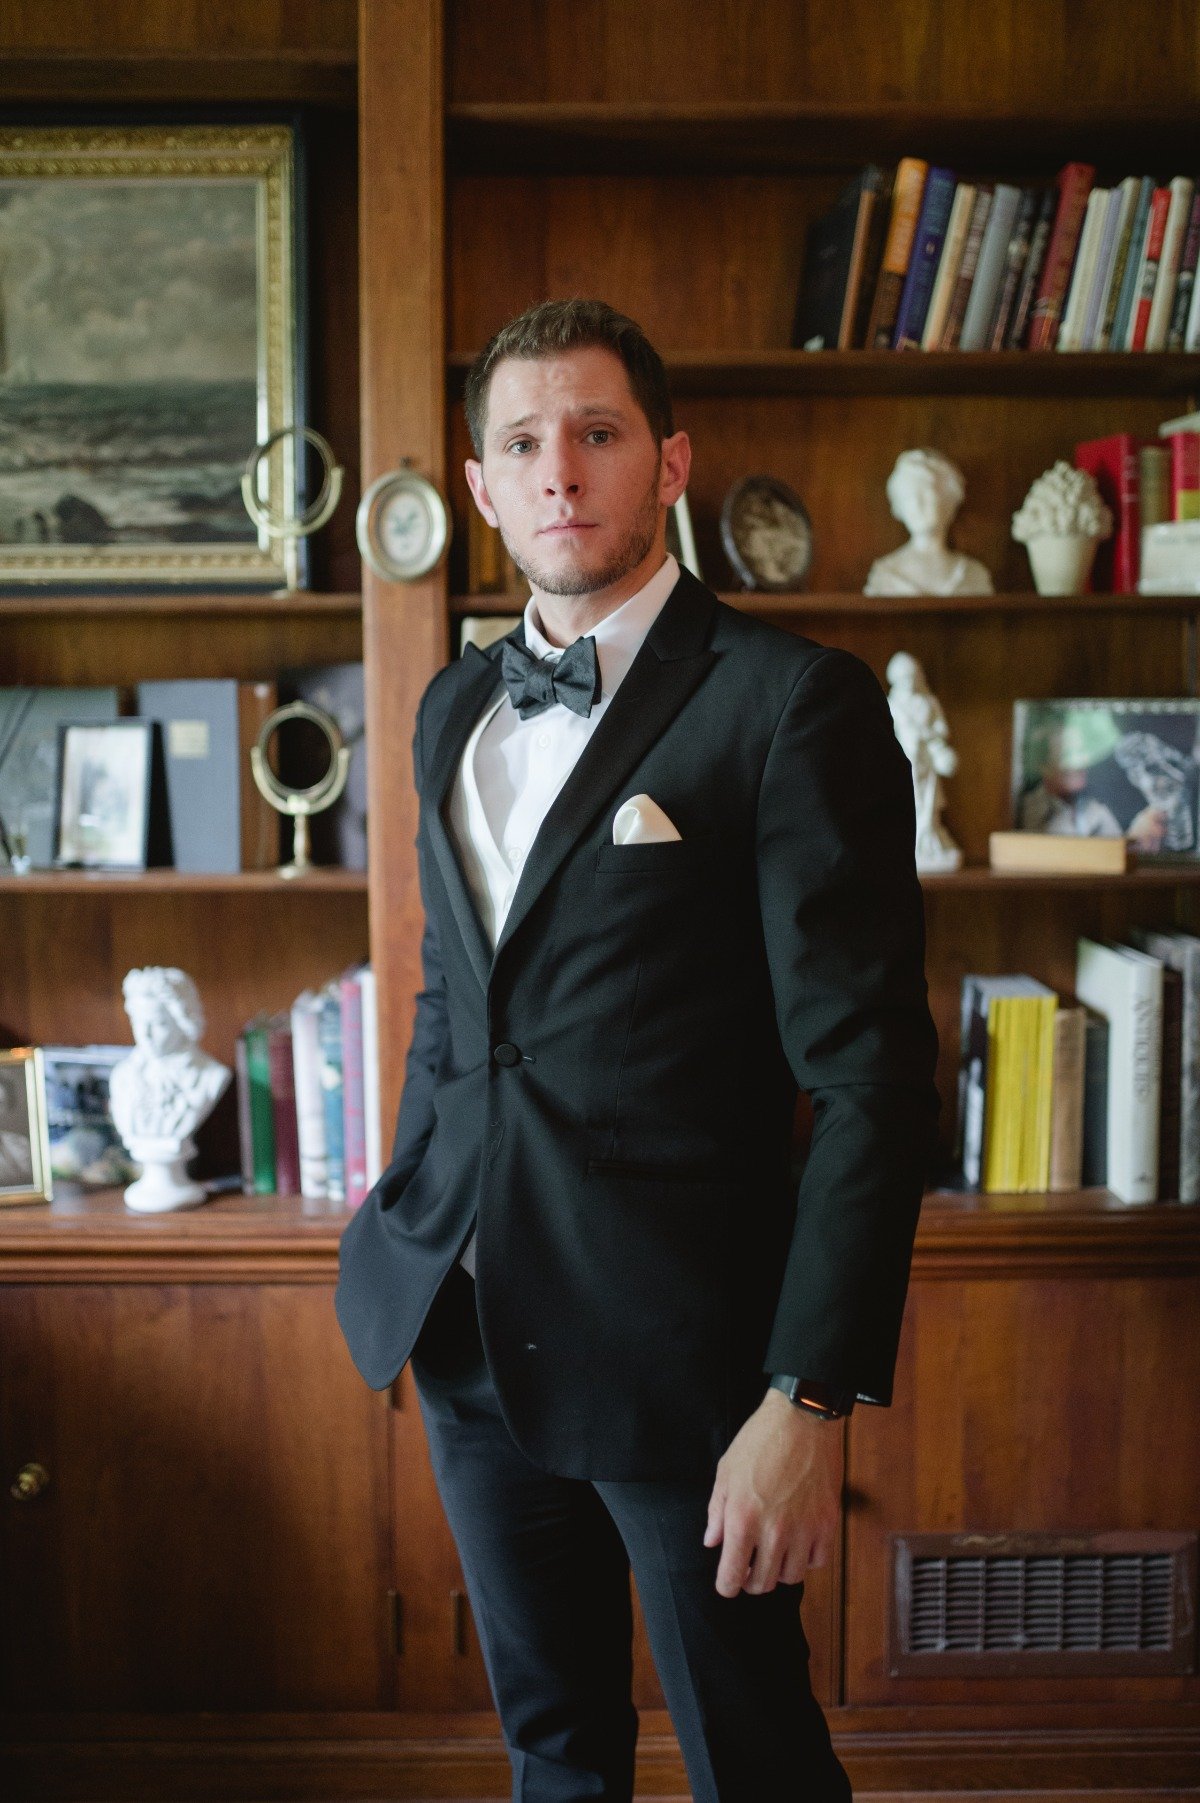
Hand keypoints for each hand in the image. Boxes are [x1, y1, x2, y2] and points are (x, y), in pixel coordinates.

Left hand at [703, 1388, 842, 1597]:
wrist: (802, 1419)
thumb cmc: (760, 1441)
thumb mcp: (726, 1471)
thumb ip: (717, 1511)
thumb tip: (712, 1541)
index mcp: (742, 1519)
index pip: (732, 1576)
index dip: (727, 1586)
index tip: (728, 1584)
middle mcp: (774, 1531)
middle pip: (763, 1584)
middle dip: (752, 1581)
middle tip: (750, 1566)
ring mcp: (804, 1529)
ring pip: (791, 1577)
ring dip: (780, 1570)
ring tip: (775, 1552)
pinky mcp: (828, 1523)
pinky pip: (818, 1561)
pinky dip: (807, 1559)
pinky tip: (799, 1542)